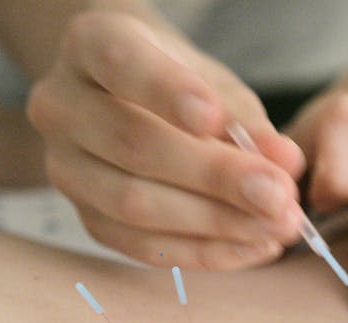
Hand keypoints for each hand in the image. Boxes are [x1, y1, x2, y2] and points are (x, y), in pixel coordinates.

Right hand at [27, 10, 305, 268]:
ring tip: (277, 226)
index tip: (216, 118)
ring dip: (217, 222)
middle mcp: (62, 106)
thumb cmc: (181, 85)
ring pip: (133, 204)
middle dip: (215, 177)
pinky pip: (142, 246)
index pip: (120, 62)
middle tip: (279, 196)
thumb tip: (285, 163)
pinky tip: (254, 246)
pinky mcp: (86, 217)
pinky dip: (205, 252)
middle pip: (134, 145)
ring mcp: (64, 167)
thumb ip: (245, 120)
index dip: (167, 92)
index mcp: (90, 46)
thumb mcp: (215, 84)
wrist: (135, 105)